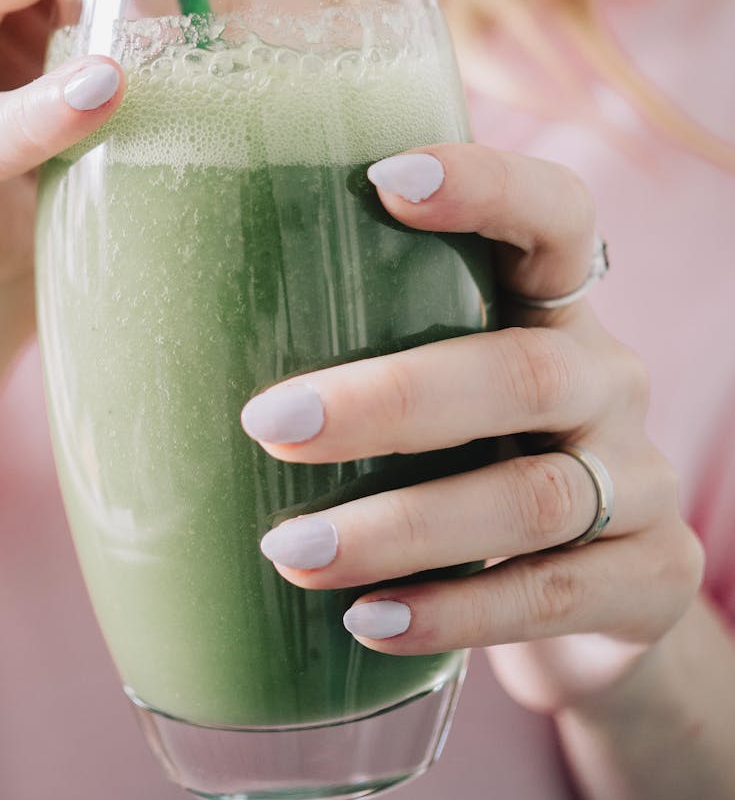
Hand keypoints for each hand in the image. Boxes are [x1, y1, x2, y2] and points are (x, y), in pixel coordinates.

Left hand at [241, 144, 703, 714]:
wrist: (589, 597)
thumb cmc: (466, 462)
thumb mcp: (432, 391)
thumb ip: (355, 347)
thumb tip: (148, 323)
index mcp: (550, 309)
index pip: (553, 215)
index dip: (487, 186)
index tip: (382, 178)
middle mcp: (608, 378)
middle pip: (525, 372)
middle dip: (395, 400)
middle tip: (270, 427)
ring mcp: (639, 481)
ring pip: (534, 496)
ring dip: (403, 526)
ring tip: (291, 553)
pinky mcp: (651, 578)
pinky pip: (553, 595)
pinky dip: (455, 610)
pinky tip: (368, 621)